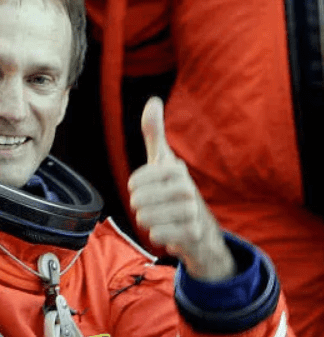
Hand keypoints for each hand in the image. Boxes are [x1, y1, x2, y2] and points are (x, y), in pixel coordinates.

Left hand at [127, 97, 234, 281]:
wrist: (200, 229)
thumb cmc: (175, 190)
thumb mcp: (163, 160)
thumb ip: (154, 133)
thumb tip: (153, 100)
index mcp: (176, 170)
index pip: (134, 182)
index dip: (135, 188)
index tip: (148, 188)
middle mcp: (186, 188)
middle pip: (137, 201)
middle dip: (141, 207)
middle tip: (157, 206)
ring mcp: (191, 212)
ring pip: (144, 218)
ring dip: (148, 221)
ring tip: (163, 218)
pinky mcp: (192, 234)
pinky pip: (155, 235)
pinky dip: (157, 236)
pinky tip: (170, 231)